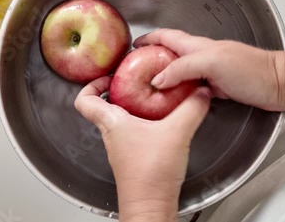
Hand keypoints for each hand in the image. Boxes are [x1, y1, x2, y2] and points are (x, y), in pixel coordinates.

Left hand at [74, 76, 210, 221]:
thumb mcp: (176, 132)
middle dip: (118, 91)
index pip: (84, 100)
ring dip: (133, 107)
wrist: (150, 208)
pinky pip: (134, 133)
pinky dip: (145, 123)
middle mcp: (112, 135)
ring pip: (120, 121)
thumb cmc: (151, 174)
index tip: (108, 77)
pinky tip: (164, 123)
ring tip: (153, 98)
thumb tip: (201, 92)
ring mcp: (122, 148)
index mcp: (111, 124)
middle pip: (103, 108)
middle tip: (135, 81)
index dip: (91, 85)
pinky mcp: (134, 159)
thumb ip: (191, 108)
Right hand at [134, 29, 284, 110]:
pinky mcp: (218, 87)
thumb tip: (158, 78)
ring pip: (181, 72)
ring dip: (165, 76)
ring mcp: (211, 72)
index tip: (132, 47)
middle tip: (137, 70)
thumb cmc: (252, 69)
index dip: (149, 39)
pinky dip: (181, 91)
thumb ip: (183, 68)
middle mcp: (202, 56)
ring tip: (151, 87)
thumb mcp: (212, 63)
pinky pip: (193, 87)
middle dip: (152, 58)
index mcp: (198, 46)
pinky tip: (176, 100)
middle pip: (171, 54)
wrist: (280, 83)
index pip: (167, 37)